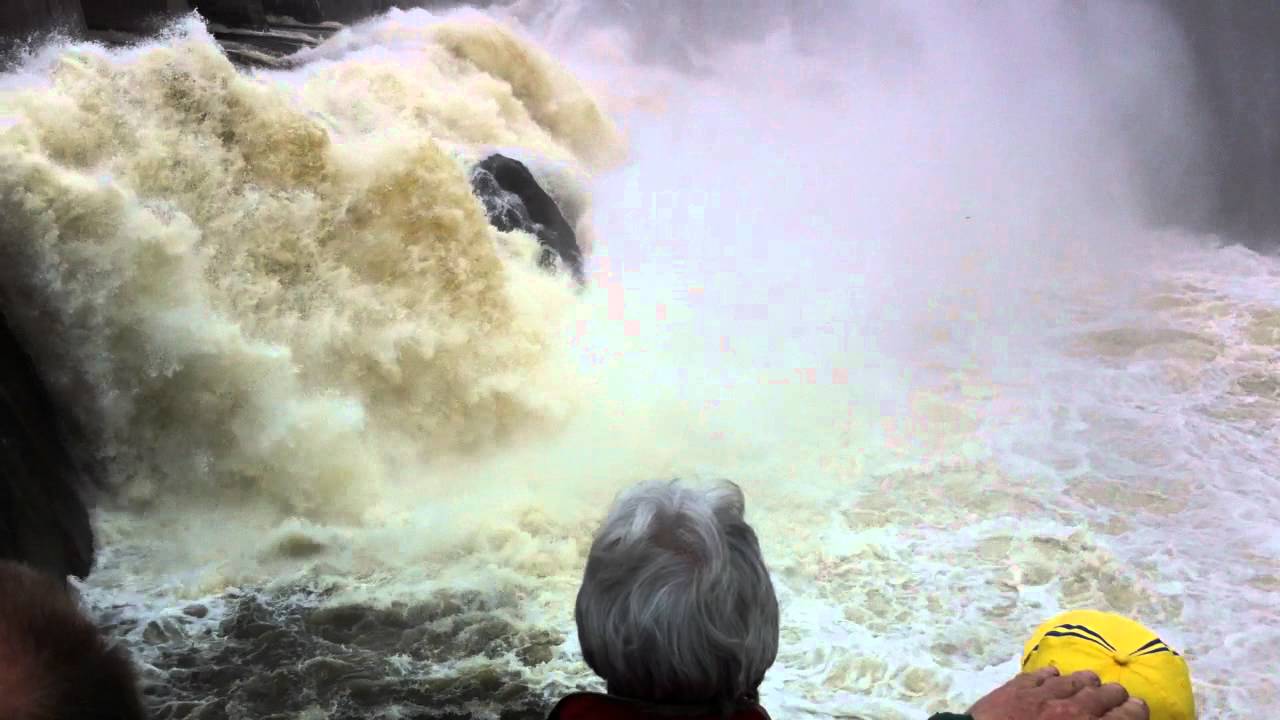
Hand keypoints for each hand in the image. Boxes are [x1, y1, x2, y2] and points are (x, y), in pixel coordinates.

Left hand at [969, 666, 1148, 719]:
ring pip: (1076, 678)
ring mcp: (1044, 694)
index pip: (1128, 715)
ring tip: (1089, 685)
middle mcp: (1074, 708)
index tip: (1137, 709)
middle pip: (1106, 693)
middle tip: (1116, 699)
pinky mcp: (1017, 688)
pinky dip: (1051, 676)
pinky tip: (1053, 677)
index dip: (1136, 711)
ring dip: (1086, 683)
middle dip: (1115, 696)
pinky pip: (1041, 673)